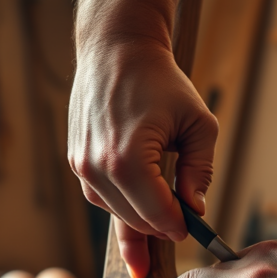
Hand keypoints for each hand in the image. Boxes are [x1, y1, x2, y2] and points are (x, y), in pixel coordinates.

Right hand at [68, 41, 217, 277]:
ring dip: (140, 217)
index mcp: (128, 160)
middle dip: (160, 226)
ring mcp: (81, 165)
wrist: (116, 49)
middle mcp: (97, 167)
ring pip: (115, 213)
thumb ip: (201, 170)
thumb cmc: (161, 81)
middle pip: (135, 219)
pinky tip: (138, 201)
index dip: (177, 226)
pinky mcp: (75, 161)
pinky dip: (121, 203)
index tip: (191, 228)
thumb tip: (195, 208)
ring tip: (163, 216)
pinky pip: (100, 197)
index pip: (156, 213)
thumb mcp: (198, 123)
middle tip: (182, 225)